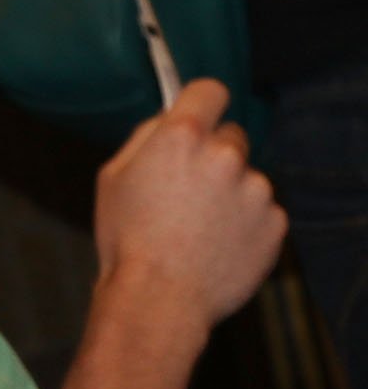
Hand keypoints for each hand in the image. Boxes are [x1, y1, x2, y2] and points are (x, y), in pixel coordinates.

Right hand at [94, 79, 288, 337]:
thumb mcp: (112, 176)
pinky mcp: (275, 222)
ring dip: (230, 193)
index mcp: (182, 137)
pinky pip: (262, 211)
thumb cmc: (127, 238)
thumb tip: (170, 118)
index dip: (201, 102)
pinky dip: (245, 223)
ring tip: (199, 228)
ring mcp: (256, 190)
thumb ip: (147, 138)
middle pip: (231, 136)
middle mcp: (226, 155)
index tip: (197, 116)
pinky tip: (217, 244)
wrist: (160, 297)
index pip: (209, 90)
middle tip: (187, 190)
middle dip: (213, 155)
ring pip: (247, 178)